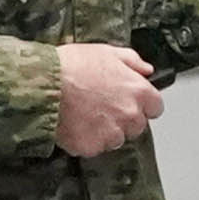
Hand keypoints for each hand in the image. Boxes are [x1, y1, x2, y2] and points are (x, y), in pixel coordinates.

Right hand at [52, 42, 167, 156]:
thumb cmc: (71, 65)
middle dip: (122, 119)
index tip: (128, 101)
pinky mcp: (91, 147)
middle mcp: (130, 115)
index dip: (141, 104)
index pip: (155, 108)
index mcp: (138, 92)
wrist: (42, 84)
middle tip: (100, 107)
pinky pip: (93, 148)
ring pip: (115, 139)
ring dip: (104, 132)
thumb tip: (146, 70)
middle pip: (136, 126)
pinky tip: (73, 124)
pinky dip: (84, 140)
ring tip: (83, 114)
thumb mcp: (105, 52)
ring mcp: (111, 134)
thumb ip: (131, 61)